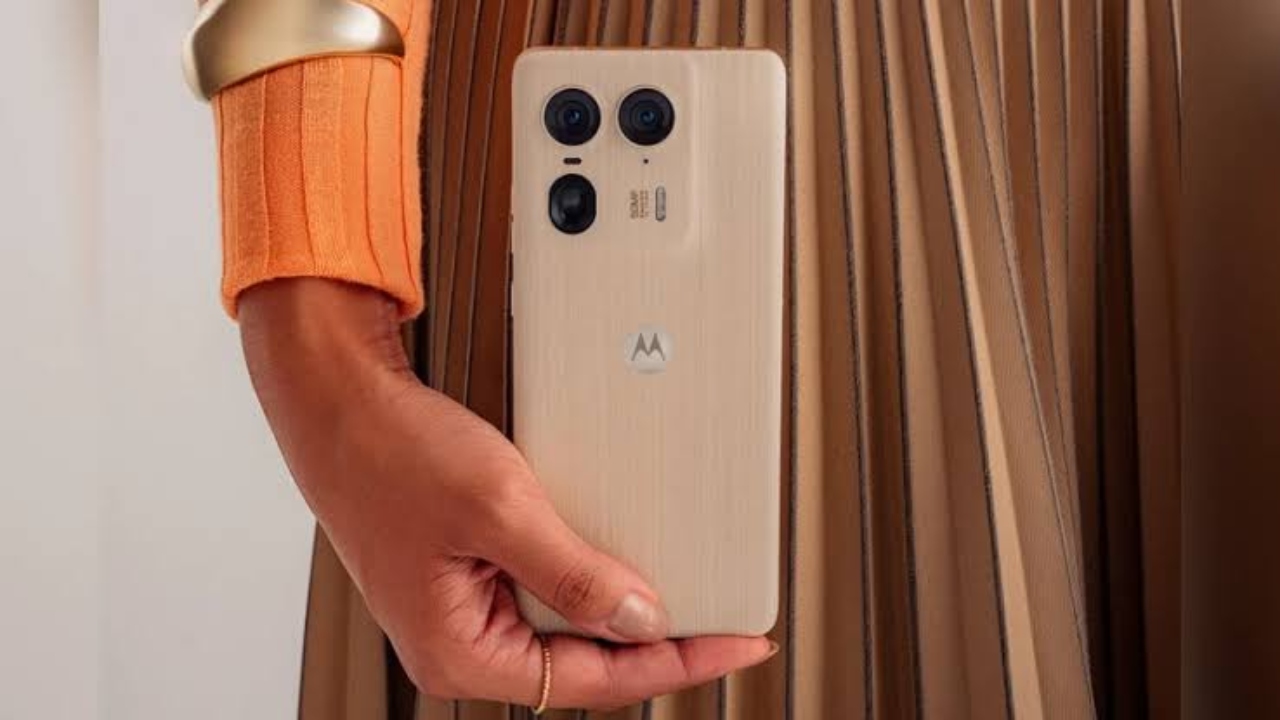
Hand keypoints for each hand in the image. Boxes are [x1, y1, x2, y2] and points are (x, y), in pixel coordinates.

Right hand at [238, 279, 775, 709]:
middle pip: (583, 664)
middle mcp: (459, 645)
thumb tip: (641, 618)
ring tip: (679, 589)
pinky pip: (543, 592)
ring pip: (565, 629)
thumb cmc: (389, 452)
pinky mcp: (466, 576)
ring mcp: (462, 612)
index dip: (677, 661)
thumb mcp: (500, 510)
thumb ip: (575, 576)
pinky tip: (616, 555)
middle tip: (720, 618)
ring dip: (618, 607)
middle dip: (653, 641)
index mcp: (459, 652)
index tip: (734, 641)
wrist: (338, 402)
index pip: (594, 680)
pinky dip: (586, 576)